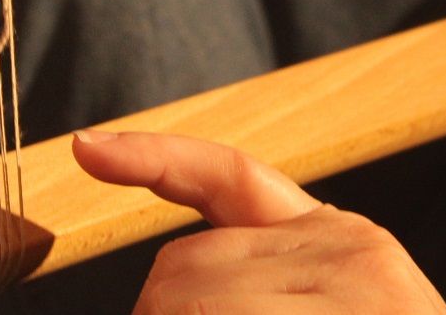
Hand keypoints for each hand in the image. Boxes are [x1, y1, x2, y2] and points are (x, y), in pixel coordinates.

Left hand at [74, 130, 445, 313]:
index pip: (227, 177)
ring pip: (186, 304)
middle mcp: (351, 248)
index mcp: (339, 240)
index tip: (87, 148)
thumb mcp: (323, 306)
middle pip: (182, 269)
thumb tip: (164, 297)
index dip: (155, 159)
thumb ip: (245, 282)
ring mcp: (357, 291)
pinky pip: (219, 314)